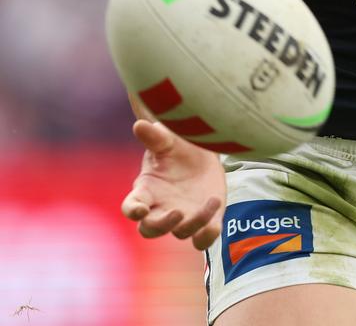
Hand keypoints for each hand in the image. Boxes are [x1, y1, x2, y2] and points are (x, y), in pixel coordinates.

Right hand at [122, 120, 225, 249]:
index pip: (131, 207)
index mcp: (146, 190)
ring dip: (194, 223)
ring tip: (210, 200)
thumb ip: (154, 136)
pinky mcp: (205, 220)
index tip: (141, 210)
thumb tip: (139, 124)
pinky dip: (208, 235)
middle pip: (151, 229)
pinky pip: (203, 239)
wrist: (202, 151)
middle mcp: (161, 208)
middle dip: (163, 226)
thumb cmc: (176, 146)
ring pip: (181, 232)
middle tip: (178, 213)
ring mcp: (183, 217)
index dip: (133, 211)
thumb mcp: (166, 139)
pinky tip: (215, 224)